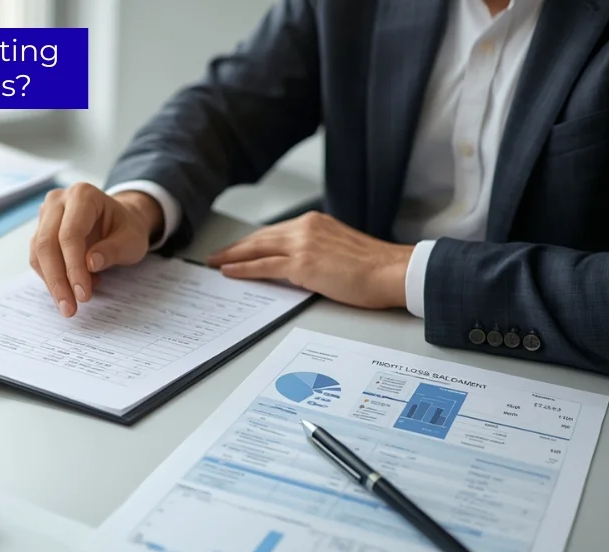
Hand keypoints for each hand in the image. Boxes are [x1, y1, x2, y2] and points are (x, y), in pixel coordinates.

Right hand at [30, 183, 164, 316]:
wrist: (118, 222)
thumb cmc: (126, 228)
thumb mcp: (132, 240)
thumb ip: (113, 250)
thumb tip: (90, 265)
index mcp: (83, 195)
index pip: (69, 234)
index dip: (73, 267)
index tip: (82, 294)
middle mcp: (59, 201)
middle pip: (46, 243)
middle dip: (57, 280)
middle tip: (69, 308)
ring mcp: (46, 215)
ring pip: (38, 253)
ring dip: (52, 283)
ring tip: (71, 305)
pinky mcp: (40, 231)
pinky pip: (38, 259)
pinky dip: (52, 279)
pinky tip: (71, 289)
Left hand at [206, 211, 413, 309]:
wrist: (392, 271)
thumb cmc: (375, 267)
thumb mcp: (340, 249)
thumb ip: (317, 250)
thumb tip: (300, 265)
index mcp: (316, 222)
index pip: (275, 232)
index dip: (253, 241)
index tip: (239, 248)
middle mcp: (306, 227)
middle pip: (261, 237)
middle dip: (236, 247)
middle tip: (217, 255)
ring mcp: (303, 244)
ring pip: (257, 249)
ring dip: (232, 257)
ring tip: (216, 264)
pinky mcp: (302, 264)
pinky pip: (264, 267)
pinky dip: (243, 269)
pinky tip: (229, 272)